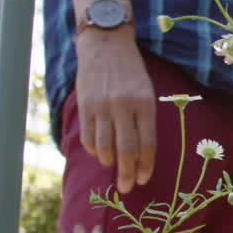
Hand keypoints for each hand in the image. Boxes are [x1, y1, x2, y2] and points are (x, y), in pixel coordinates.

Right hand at [74, 28, 155, 193]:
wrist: (106, 44)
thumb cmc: (131, 71)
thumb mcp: (147, 91)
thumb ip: (144, 118)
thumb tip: (140, 151)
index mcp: (145, 103)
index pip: (147, 143)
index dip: (145, 165)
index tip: (143, 179)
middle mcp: (123, 106)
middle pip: (126, 149)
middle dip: (127, 173)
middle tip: (127, 188)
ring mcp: (102, 106)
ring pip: (104, 146)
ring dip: (109, 162)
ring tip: (113, 167)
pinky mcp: (85, 105)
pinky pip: (88, 136)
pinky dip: (94, 150)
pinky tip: (100, 153)